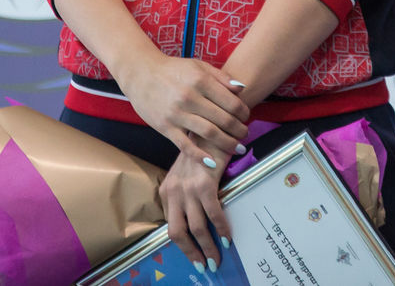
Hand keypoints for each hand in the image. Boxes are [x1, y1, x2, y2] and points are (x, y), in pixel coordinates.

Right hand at [118, 50, 249, 166]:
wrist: (141, 74)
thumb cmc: (172, 69)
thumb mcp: (198, 66)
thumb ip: (221, 77)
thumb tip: (242, 88)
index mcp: (201, 81)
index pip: (231, 102)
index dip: (243, 112)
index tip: (246, 117)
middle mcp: (190, 98)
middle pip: (223, 119)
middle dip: (238, 130)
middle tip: (245, 135)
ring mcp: (177, 114)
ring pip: (208, 133)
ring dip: (226, 143)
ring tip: (236, 148)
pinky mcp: (165, 127)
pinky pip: (185, 145)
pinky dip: (200, 156)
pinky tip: (212, 162)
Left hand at [159, 150, 231, 272]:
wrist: (213, 129)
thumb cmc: (204, 152)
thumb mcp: (186, 174)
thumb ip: (186, 196)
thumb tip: (197, 222)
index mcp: (166, 191)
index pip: (171, 226)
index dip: (183, 244)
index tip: (195, 255)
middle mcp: (173, 191)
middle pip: (178, 233)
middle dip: (191, 253)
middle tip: (205, 266)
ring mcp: (188, 188)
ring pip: (197, 228)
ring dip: (208, 247)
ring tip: (218, 258)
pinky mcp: (205, 184)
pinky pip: (214, 214)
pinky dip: (222, 229)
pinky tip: (228, 238)